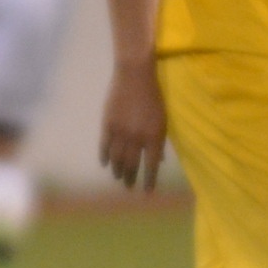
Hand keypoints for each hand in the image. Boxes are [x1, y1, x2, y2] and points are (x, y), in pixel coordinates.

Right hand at [99, 58, 169, 190]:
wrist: (135, 75)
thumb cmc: (154, 96)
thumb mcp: (162, 119)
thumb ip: (159, 141)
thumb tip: (158, 161)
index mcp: (153, 137)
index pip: (150, 166)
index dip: (148, 181)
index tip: (146, 192)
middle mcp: (136, 138)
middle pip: (131, 165)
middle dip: (130, 178)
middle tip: (129, 186)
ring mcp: (120, 132)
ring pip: (116, 158)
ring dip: (117, 170)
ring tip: (118, 177)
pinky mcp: (107, 124)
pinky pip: (104, 146)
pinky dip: (104, 157)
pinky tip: (105, 164)